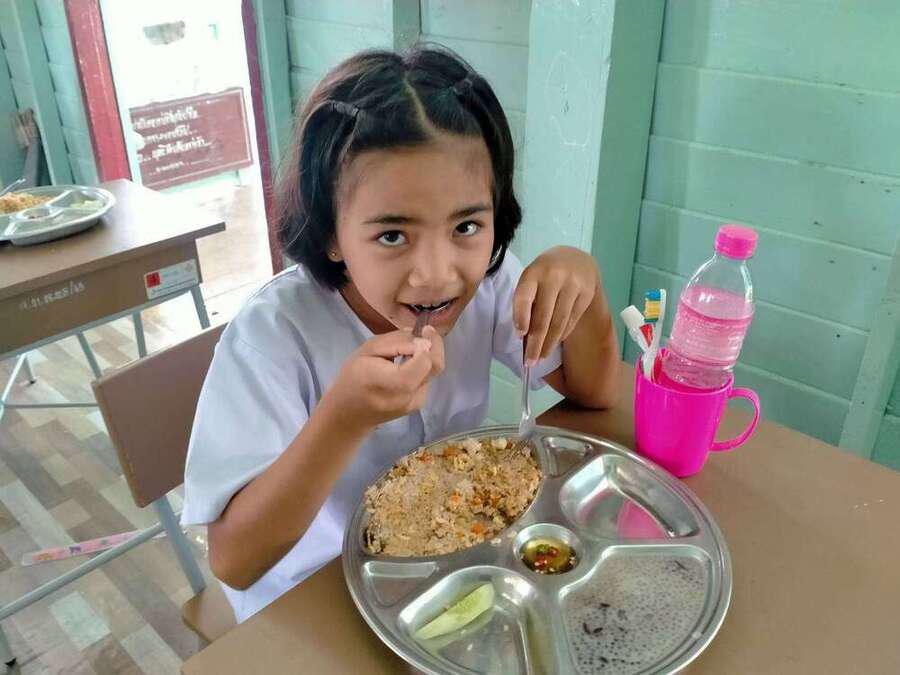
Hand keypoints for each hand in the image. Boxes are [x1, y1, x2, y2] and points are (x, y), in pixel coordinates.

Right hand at [322, 326, 444, 429]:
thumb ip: (396, 342)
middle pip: (436, 366)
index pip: (424, 360)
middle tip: (425, 332)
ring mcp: (415, 403)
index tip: (420, 330)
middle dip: (435, 345)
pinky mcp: (417, 405)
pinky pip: (426, 380)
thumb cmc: (352, 378)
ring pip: (433, 372)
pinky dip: (420, 368)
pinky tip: (404, 367)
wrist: (348, 414)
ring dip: (426, 356)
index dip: (426, 342)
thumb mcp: (366, 350)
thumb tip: (423, 339)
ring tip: (408, 351)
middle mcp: (409, 396)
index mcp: (393, 382)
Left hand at [514, 246, 599, 364]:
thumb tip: (524, 337)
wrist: (575, 259)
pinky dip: (562, 335)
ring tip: (540, 357)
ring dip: (549, 344)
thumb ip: (526, 302)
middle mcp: (554, 277)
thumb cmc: (545, 275)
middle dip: (535, 343)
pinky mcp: (587, 293)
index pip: (524, 297)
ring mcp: (573, 285)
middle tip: (529, 362)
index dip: (521, 318)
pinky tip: (554, 343)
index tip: (520, 336)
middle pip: (543, 317)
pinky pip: (571, 321)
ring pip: (559, 322)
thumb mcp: (532, 280)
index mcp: (533, 272)